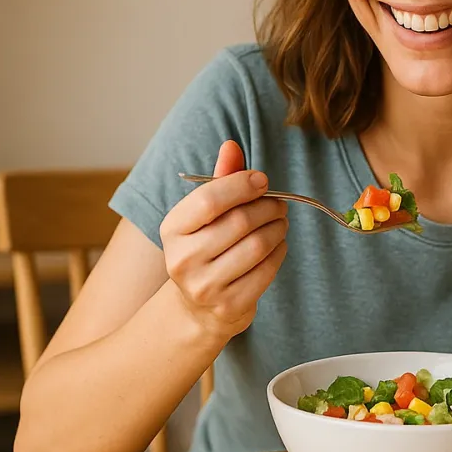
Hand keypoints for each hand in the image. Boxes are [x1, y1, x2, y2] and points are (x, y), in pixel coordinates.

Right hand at [160, 139, 287, 339]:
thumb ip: (220, 180)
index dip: (241, 185)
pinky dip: (280, 251)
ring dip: (278, 228)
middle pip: (240, 222)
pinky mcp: (230, 305)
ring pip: (258, 245)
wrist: (198, 307)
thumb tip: (231, 145)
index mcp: (172, 229)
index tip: (262, 181)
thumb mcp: (205, 215)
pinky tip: (277, 244)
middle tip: (278, 203)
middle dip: (268, 207)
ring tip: (280, 222)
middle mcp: (183, 259)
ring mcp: (205, 286)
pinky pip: (267, 269)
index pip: (209, 199)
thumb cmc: (206, 247)